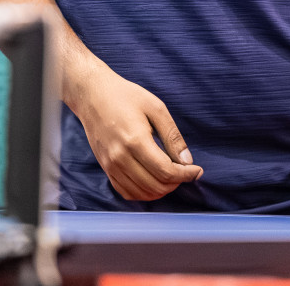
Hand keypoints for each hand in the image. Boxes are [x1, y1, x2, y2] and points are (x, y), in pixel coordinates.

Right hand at [66, 62, 202, 201]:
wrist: (93, 95)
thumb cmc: (125, 96)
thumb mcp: (155, 107)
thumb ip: (172, 136)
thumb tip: (187, 161)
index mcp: (135, 140)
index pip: (166, 171)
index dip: (185, 175)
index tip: (196, 170)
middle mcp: (120, 157)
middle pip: (155, 185)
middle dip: (176, 183)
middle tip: (186, 171)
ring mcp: (110, 165)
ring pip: (142, 193)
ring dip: (162, 190)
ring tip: (172, 176)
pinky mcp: (105, 168)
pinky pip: (126, 192)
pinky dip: (144, 193)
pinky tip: (154, 182)